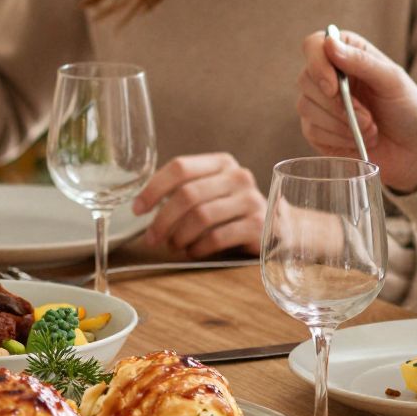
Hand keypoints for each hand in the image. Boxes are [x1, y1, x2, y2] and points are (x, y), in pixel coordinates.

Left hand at [132, 153, 263, 257]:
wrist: (279, 228)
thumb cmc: (232, 211)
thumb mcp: (212, 192)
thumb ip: (184, 190)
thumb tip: (141, 206)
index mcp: (221, 162)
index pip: (180, 167)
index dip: (153, 188)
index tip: (137, 209)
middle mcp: (238, 176)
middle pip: (187, 195)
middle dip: (162, 220)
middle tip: (152, 238)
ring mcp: (251, 200)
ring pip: (201, 217)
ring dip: (179, 236)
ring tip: (174, 246)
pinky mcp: (258, 226)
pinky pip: (217, 237)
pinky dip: (197, 248)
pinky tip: (192, 252)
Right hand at [293, 29, 416, 193]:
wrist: (415, 150)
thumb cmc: (408, 108)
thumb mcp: (393, 81)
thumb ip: (362, 62)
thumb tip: (329, 43)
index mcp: (346, 53)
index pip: (313, 45)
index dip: (318, 64)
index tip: (334, 87)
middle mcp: (328, 75)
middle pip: (306, 79)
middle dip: (337, 104)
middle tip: (369, 118)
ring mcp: (320, 104)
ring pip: (306, 107)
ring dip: (340, 123)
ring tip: (370, 130)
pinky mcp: (317, 131)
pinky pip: (312, 131)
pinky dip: (337, 138)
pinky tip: (357, 140)